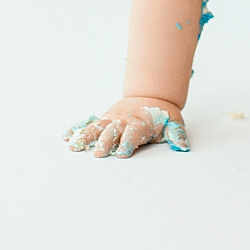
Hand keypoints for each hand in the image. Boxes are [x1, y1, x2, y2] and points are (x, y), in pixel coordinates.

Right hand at [63, 96, 188, 157]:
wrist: (152, 95)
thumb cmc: (162, 116)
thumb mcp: (173, 123)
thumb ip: (177, 135)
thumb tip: (183, 146)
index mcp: (139, 123)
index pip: (133, 134)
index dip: (128, 143)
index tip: (122, 153)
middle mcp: (123, 121)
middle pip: (112, 132)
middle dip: (106, 142)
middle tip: (99, 153)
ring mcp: (111, 119)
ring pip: (96, 127)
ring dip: (85, 136)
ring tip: (74, 145)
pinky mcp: (104, 119)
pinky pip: (88, 123)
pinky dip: (77, 129)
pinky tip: (66, 136)